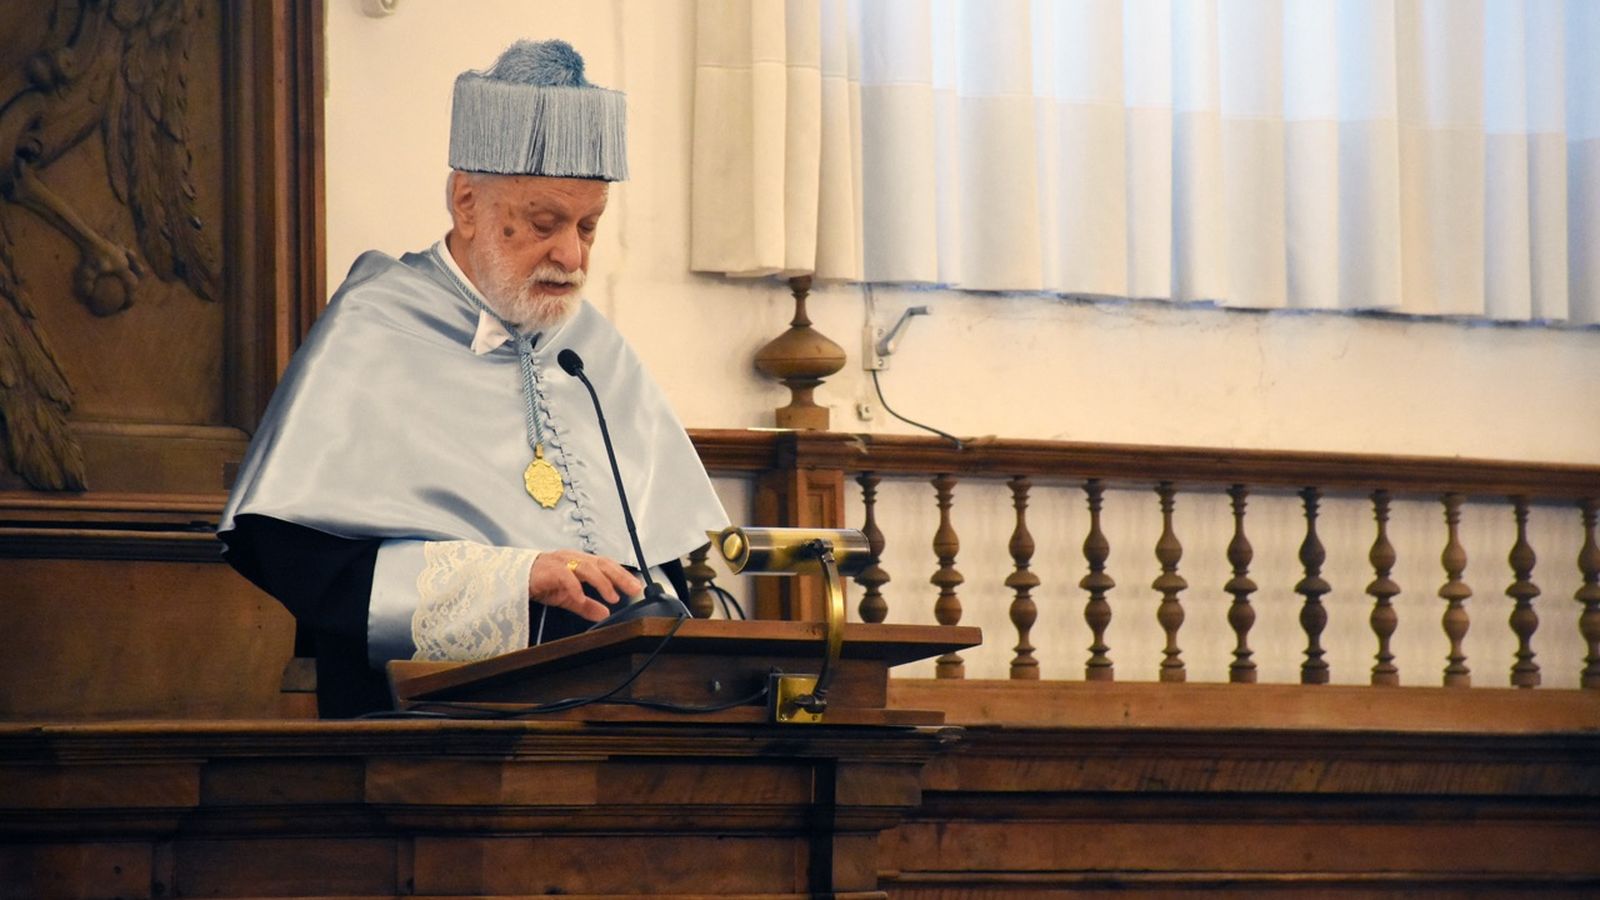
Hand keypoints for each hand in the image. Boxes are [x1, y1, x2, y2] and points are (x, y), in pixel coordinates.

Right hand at [528, 550, 643, 621]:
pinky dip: (574, 586)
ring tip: (612, 596)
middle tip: (633, 589)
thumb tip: (605, 614)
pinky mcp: (547, 570)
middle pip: (602, 563)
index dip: (623, 575)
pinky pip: (564, 576)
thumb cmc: (541, 582)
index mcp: (580, 562)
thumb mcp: (568, 597)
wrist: (513, 578)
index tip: (637, 587)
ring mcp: (560, 562)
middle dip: (619, 576)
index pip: (607, 565)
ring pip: (586, 567)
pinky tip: (582, 597)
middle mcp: (573, 559)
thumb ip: (586, 605)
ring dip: (602, 582)